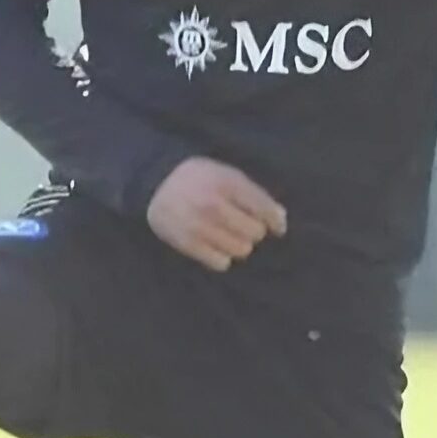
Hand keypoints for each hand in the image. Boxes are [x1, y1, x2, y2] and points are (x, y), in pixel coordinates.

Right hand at [146, 157, 287, 271]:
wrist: (155, 183)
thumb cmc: (200, 179)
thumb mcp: (228, 175)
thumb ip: (255, 195)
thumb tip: (280, 221)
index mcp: (226, 182)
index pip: (264, 209)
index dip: (275, 221)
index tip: (276, 227)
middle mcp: (212, 204)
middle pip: (255, 233)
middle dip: (254, 231)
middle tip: (243, 226)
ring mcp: (198, 225)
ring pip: (240, 250)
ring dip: (239, 244)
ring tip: (229, 235)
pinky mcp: (187, 243)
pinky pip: (220, 262)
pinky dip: (222, 257)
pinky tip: (216, 245)